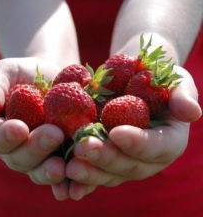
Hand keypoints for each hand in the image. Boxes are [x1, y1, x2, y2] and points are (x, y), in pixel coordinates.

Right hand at [0, 57, 65, 184]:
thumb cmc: (25, 74)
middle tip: (54, 134)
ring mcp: (40, 155)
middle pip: (20, 158)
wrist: (53, 77)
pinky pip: (64, 172)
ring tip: (63, 166)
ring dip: (50, 171)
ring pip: (40, 170)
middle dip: (36, 148)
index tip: (19, 128)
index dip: (6, 137)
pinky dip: (69, 180)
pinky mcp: (61, 155)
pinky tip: (77, 181)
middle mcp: (17, 147)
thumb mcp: (5, 73)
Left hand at [53, 66, 201, 199]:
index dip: (139, 142)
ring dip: (89, 171)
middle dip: (106, 158)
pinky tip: (63, 175)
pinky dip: (79, 175)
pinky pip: (92, 169)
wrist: (134, 79)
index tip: (117, 132)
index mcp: (167, 141)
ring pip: (108, 173)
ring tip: (69, 165)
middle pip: (129, 165)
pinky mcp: (105, 156)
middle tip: (83, 149)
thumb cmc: (156, 77)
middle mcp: (146, 157)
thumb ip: (183, 96)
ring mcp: (124, 159)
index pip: (157, 147)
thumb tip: (192, 113)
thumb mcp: (175, 80)